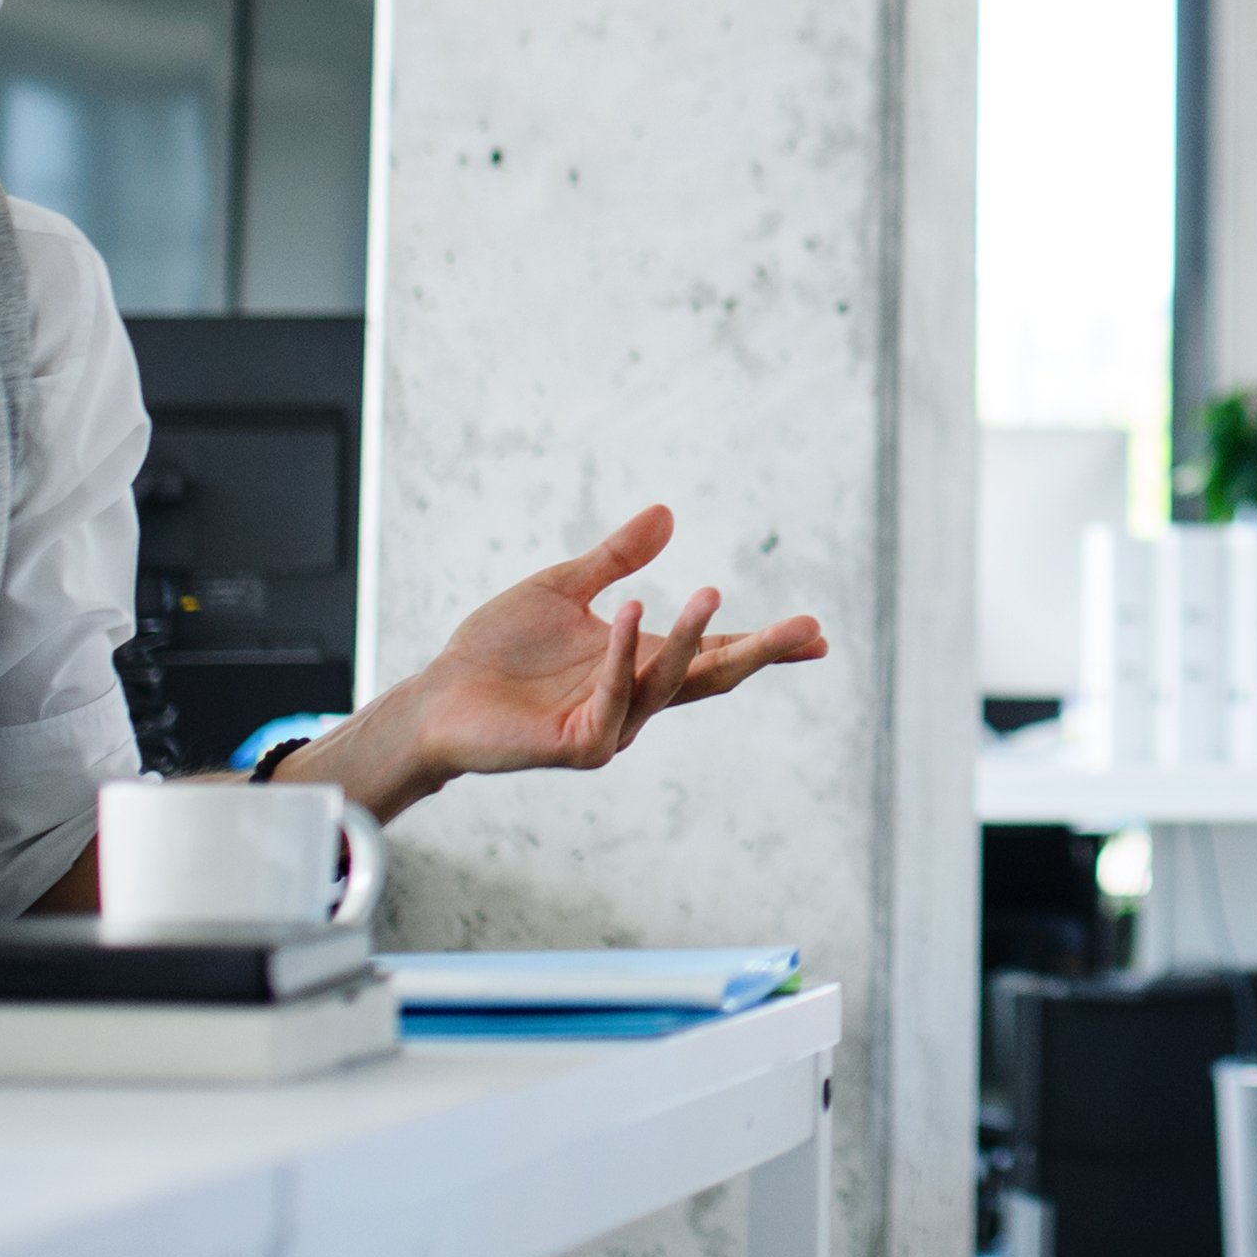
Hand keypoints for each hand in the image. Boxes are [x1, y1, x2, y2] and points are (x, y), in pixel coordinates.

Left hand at [349, 504, 826, 808]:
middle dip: (761, 654)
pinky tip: (632, 612)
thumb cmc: (498, 649)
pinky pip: (613, 696)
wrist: (438, 695)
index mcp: (639, 666)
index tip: (818, 635)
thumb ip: (616, 558)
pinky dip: (624, 654)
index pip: (713, 657)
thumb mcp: (563, 588)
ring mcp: (611, 726)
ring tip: (710, 593)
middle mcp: (635, 700)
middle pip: (710, 678)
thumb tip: (668, 513)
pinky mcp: (578, 743)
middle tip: (811, 630)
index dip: (764, 645)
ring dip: (691, 640)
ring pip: (666, 684)